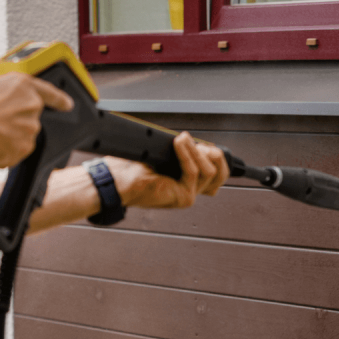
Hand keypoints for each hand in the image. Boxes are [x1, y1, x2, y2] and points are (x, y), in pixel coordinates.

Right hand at [0, 72, 73, 167]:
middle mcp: (32, 107)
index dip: (59, 100)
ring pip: (22, 136)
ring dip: (8, 138)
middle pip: (29, 118)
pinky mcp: (25, 148)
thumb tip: (2, 103)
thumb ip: (3, 94)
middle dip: (14, 123)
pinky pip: (15, 152)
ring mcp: (30, 129)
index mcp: (23, 87)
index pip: (49, 92)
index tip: (67, 104)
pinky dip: (4, 152)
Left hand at [107, 132, 229, 208]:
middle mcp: (191, 190)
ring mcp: (188, 196)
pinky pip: (193, 172)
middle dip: (214, 154)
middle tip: (198, 143)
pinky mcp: (183, 198)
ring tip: (182, 140)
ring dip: (196, 151)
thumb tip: (196, 140)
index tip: (207, 144)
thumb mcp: (163, 154)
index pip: (218, 172)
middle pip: (221, 174)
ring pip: (208, 171)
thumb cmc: (132, 168)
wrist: (117, 180)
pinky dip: (186, 154)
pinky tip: (179, 144)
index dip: (217, 156)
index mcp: (187, 181)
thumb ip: (183, 151)